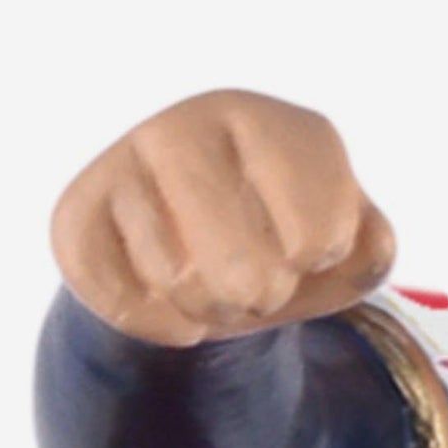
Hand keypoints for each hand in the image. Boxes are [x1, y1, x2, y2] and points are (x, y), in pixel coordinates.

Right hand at [51, 90, 396, 346]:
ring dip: (210, 312)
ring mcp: (127, 163)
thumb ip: (372, 253)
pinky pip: (124, 303)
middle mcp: (193, 126)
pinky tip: (170, 299)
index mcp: (275, 124)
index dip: (320, 264)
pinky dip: (160, 323)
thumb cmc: (284, 236)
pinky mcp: (75, 212)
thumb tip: (354, 248)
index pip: (320, 236)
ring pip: (182, 287)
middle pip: (247, 274)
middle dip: (262, 300)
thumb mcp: (348, 245)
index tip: (314, 245)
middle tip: (261, 286)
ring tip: (214, 284)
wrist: (192, 245)